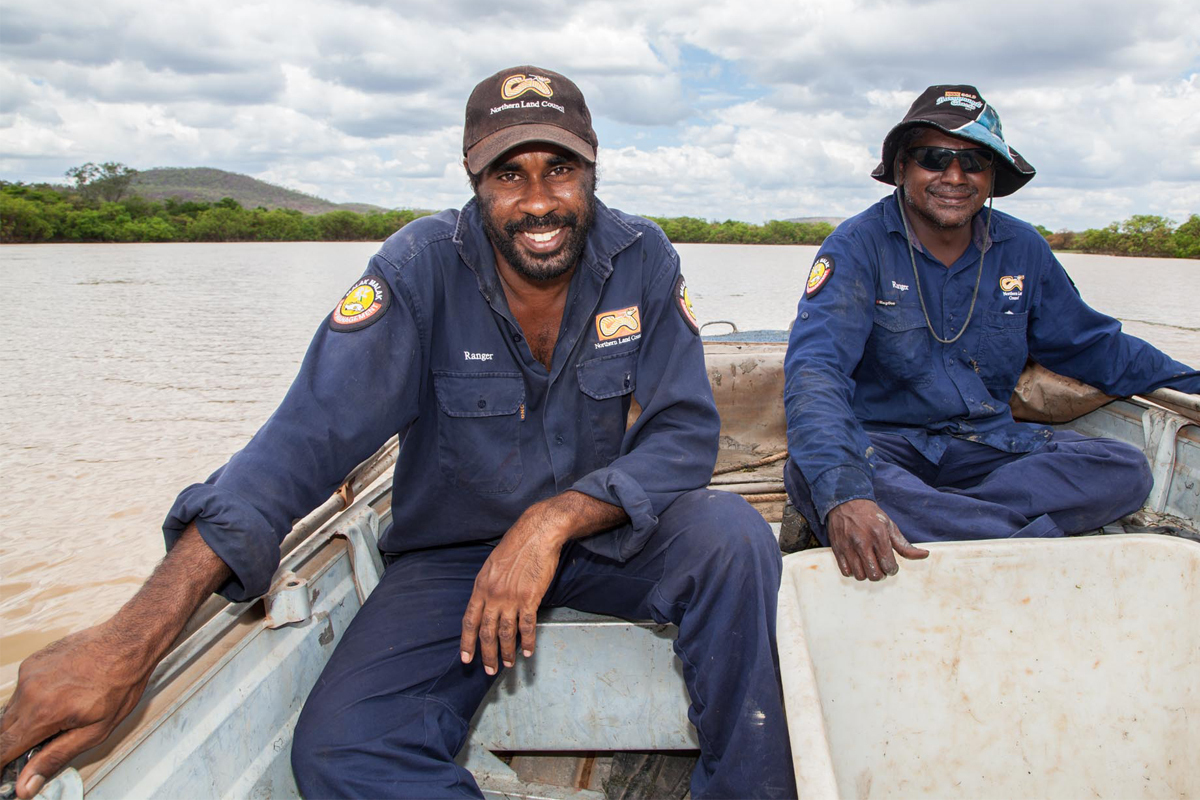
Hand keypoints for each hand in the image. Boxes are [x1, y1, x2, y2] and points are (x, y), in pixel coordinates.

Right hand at [0, 624, 153, 798]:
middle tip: (41, 744)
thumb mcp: (96, 731)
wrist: (128, 642)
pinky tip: (59, 696)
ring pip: (10, 710)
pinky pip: (22, 690)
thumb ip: (55, 757)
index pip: (2, 749)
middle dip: (14, 745)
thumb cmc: (120, 684)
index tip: (4, 774)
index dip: (0, 766)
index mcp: (43, 713)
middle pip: (3, 731)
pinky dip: (31, 700)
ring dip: (24, 721)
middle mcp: (29, 691)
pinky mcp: (33, 661)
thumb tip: (25, 785)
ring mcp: (29, 673)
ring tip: (60, 715)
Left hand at [459, 506, 566, 674]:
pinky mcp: (530, 599)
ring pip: (506, 633)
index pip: (469, 621)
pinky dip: (527, 641)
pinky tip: (527, 652)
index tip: (466, 659)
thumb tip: (486, 604)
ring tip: (507, 665)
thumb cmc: (515, 546)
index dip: (467, 642)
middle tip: (490, 670)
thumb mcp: (492, 565)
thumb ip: (487, 587)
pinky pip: (527, 626)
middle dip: (487, 654)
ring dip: (506, 652)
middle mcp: (493, 596)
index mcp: (481, 587)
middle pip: (486, 632)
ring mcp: (511, 598)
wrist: (536, 534)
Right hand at [826, 499, 927, 580]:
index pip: (889, 566)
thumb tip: (925, 555)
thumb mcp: (890, 527)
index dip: (892, 569)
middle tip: (880, 565)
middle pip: (875, 574)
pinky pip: (846, 572)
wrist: (845, 503)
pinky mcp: (837, 549)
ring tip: (868, 564)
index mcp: (879, 535)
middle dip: (880, 573)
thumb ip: (905, 545)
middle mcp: (862, 542)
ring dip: (867, 573)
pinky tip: (857, 563)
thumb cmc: (870, 516)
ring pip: (860, 576)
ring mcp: (848, 546)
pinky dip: (853, 571)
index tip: (890, 564)